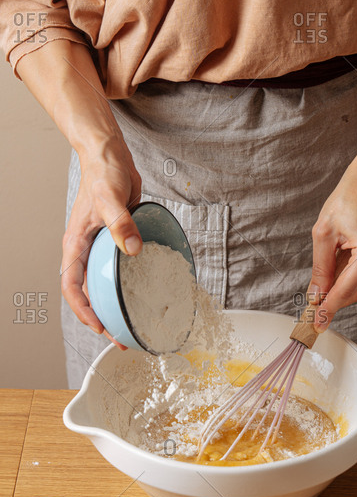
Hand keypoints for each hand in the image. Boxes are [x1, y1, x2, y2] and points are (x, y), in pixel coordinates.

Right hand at [61, 135, 141, 346]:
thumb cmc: (103, 173)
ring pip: (103, 284)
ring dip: (115, 305)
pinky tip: (145, 292)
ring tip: (132, 324)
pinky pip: (119, 269)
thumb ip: (121, 224)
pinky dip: (128, 284)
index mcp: (76, 245)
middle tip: (120, 338)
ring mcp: (100, 248)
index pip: (72, 286)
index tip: (100, 326)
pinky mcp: (116, 242)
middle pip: (88, 293)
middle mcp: (86, 250)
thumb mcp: (111, 198)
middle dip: (101, 318)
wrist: (110, 157)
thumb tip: (133, 250)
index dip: (83, 310)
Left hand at [307, 149, 356, 331]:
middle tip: (312, 302)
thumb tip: (316, 294)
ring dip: (341, 283)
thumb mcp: (324, 233)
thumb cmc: (351, 196)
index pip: (344, 292)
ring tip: (332, 256)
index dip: (327, 309)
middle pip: (353, 293)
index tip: (316, 324)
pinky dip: (351, 274)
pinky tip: (344, 255)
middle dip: (332, 297)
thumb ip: (320, 268)